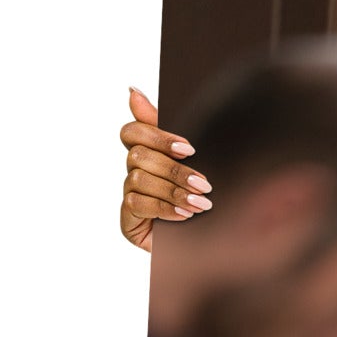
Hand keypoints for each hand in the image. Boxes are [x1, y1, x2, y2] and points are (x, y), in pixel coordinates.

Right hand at [121, 86, 213, 251]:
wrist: (209, 246)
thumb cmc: (201, 200)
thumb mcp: (196, 164)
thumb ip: (169, 131)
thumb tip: (132, 90)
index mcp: (148, 153)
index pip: (132, 131)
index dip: (156, 135)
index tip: (188, 148)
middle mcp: (134, 172)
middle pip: (138, 155)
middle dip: (174, 169)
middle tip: (204, 183)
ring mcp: (129, 196)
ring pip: (138, 179)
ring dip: (173, 191)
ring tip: (201, 204)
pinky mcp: (128, 220)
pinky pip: (137, 204)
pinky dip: (164, 208)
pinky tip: (184, 215)